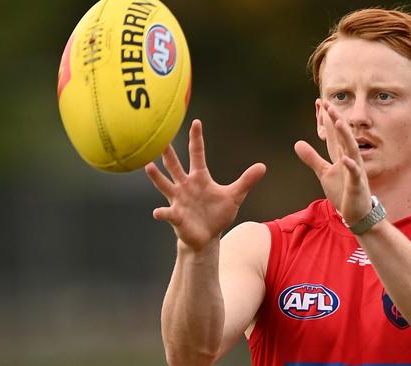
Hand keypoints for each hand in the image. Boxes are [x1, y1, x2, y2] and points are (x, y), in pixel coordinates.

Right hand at [145, 119, 265, 250]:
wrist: (207, 237)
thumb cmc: (217, 214)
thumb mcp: (234, 196)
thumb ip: (246, 181)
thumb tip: (262, 166)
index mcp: (200, 177)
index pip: (197, 153)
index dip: (197, 138)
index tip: (196, 122)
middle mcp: (185, 185)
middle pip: (174, 165)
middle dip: (168, 153)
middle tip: (159, 138)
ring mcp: (178, 200)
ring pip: (165, 185)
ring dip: (157, 177)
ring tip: (148, 166)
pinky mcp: (176, 216)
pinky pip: (168, 213)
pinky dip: (163, 212)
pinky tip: (158, 212)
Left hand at [294, 101, 371, 224]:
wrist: (356, 212)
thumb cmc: (343, 191)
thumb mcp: (324, 172)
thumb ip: (312, 157)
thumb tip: (297, 143)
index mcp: (342, 155)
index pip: (335, 134)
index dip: (329, 119)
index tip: (322, 103)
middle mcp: (351, 159)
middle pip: (344, 136)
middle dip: (337, 120)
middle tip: (329, 105)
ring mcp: (356, 171)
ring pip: (352, 149)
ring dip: (346, 136)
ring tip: (339, 122)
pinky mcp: (357, 184)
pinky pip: (355, 173)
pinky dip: (350, 165)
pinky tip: (344, 158)